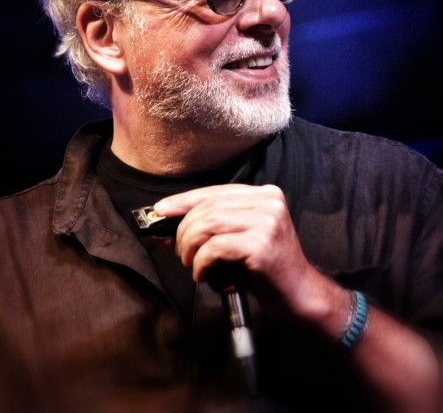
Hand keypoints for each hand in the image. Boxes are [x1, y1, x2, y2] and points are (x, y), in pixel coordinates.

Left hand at [154, 183, 323, 320]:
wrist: (300, 294)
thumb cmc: (267, 268)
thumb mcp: (238, 241)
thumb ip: (208, 230)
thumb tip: (166, 231)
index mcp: (264, 194)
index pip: (214, 191)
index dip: (183, 201)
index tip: (161, 210)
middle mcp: (268, 202)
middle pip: (208, 207)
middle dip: (184, 230)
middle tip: (180, 251)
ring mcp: (267, 221)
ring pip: (208, 224)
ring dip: (190, 246)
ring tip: (191, 263)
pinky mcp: (261, 244)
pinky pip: (215, 247)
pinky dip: (201, 262)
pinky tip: (203, 274)